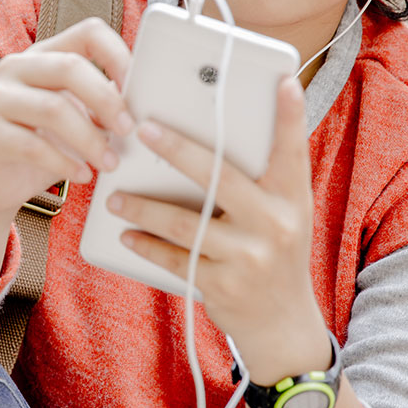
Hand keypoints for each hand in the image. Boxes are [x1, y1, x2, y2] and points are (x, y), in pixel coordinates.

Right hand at [0, 17, 135, 217]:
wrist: (0, 181)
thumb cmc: (48, 144)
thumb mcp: (80, 117)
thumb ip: (105, 102)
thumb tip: (149, 99)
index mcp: (45, 54)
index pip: (88, 33)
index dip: (118, 54)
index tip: (138, 88)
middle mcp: (16, 67)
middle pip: (69, 67)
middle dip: (106, 100)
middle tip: (129, 130)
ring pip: (53, 109)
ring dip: (90, 140)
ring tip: (110, 163)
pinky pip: (32, 145)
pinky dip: (65, 162)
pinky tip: (83, 176)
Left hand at [108, 76, 328, 380]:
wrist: (283, 325)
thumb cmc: (274, 254)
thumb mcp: (283, 215)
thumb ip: (260, 180)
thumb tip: (214, 132)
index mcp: (292, 199)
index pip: (292, 151)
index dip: (289, 116)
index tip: (282, 82)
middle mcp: (276, 224)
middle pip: (220, 178)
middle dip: (178, 151)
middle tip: (142, 129)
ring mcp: (250, 256)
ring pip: (186, 223)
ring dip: (144, 207)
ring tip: (114, 197)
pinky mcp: (223, 284)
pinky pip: (174, 258)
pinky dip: (146, 245)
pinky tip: (125, 233)